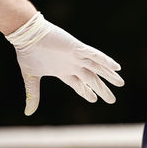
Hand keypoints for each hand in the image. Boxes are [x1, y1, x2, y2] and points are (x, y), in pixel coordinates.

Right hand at [6, 12, 123, 114]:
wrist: (26, 35)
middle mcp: (73, 65)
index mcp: (63, 71)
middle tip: (112, 100)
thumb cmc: (27, 52)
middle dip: (102, 89)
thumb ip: (33, 95)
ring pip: (97, 68)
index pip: (78, 85)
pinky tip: (116, 67)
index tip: (94, 100)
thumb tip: (28, 113)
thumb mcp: (31, 76)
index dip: (87, 92)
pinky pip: (95, 55)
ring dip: (109, 76)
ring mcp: (77, 57)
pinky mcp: (78, 48)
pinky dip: (106, 60)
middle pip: (91, 79)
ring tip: (120, 83)